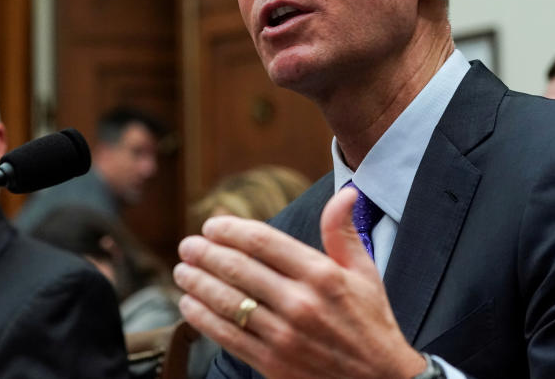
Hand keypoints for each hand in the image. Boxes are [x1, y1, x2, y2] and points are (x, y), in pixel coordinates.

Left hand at [174, 186, 425, 378]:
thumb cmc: (371, 322)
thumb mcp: (365, 272)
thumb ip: (343, 232)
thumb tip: (345, 193)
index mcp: (321, 274)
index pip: (263, 242)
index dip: (230, 230)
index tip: (212, 225)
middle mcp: (300, 302)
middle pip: (238, 269)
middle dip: (206, 253)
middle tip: (188, 245)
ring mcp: (284, 335)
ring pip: (227, 302)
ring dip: (197, 283)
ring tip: (182, 271)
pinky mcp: (272, 363)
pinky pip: (227, 336)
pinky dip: (202, 318)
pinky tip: (189, 305)